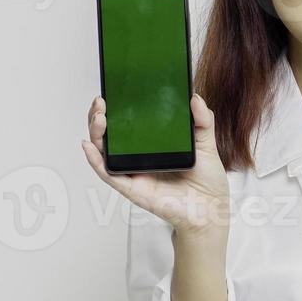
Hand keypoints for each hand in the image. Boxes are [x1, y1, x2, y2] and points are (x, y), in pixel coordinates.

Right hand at [81, 93, 230, 236]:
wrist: (211, 209)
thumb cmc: (206, 180)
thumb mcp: (206, 143)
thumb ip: (202, 120)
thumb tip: (195, 97)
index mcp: (152, 145)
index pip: (127, 123)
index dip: (115, 108)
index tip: (111, 91)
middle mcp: (139, 158)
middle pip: (109, 135)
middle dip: (99, 116)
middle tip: (101, 102)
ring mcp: (134, 173)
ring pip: (104, 153)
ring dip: (96, 134)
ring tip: (98, 118)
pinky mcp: (133, 189)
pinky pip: (110, 175)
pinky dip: (96, 161)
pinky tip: (89, 147)